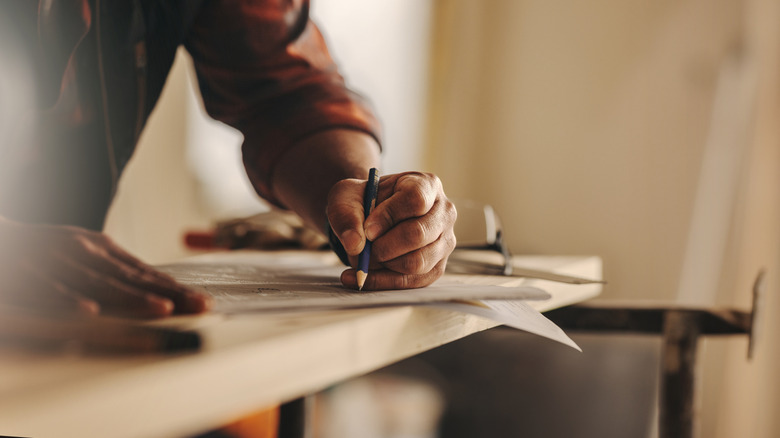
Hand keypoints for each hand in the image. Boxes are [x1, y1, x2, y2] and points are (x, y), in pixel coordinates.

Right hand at [0, 218, 211, 317]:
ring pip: (100, 283)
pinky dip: (70, 299)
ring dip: (132, 298)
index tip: (204, 300)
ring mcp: (58, 261)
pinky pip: (51, 289)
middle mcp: (85, 252)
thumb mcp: (85, 251)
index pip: (146, 273)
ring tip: (162, 309)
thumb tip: (154, 282)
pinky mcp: (28, 273)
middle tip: (201, 305)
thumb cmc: (44, 247)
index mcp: (101, 248)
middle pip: (134, 278)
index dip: (175, 287)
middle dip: (169, 293)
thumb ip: (115, 267)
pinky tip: (89, 311)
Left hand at [327, 171, 456, 289]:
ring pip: (418, 262)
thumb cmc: (363, 202)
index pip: (415, 200)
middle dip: (384, 246)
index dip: (389, 216)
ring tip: (364, 259)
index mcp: (426, 185)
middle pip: (418, 234)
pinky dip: (384, 282)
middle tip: (363, 248)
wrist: (370, 218)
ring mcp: (444, 242)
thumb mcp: (347, 197)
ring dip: (384, 265)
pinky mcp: (436, 267)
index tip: (367, 229)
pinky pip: (413, 282)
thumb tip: (355, 245)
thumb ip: (346, 215)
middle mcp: (443, 213)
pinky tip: (362, 277)